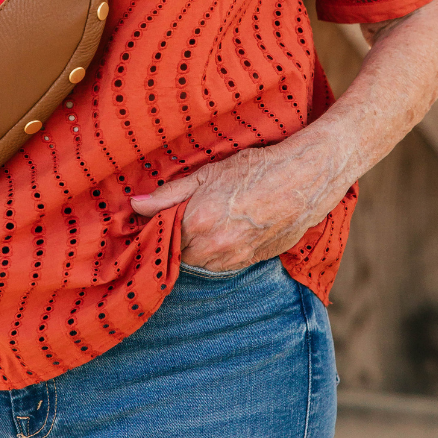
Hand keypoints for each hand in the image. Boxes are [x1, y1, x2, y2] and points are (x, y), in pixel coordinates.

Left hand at [130, 126, 344, 271]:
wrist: (302, 181)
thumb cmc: (255, 170)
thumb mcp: (207, 173)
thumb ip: (168, 193)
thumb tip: (135, 204)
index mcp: (196, 222)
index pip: (161, 237)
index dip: (158, 228)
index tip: (156, 219)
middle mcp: (212, 247)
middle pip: (178, 255)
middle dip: (176, 240)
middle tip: (182, 220)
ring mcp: (232, 258)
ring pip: (200, 264)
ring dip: (196, 250)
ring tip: (205, 225)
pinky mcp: (250, 262)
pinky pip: (222, 267)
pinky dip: (216, 255)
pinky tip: (222, 234)